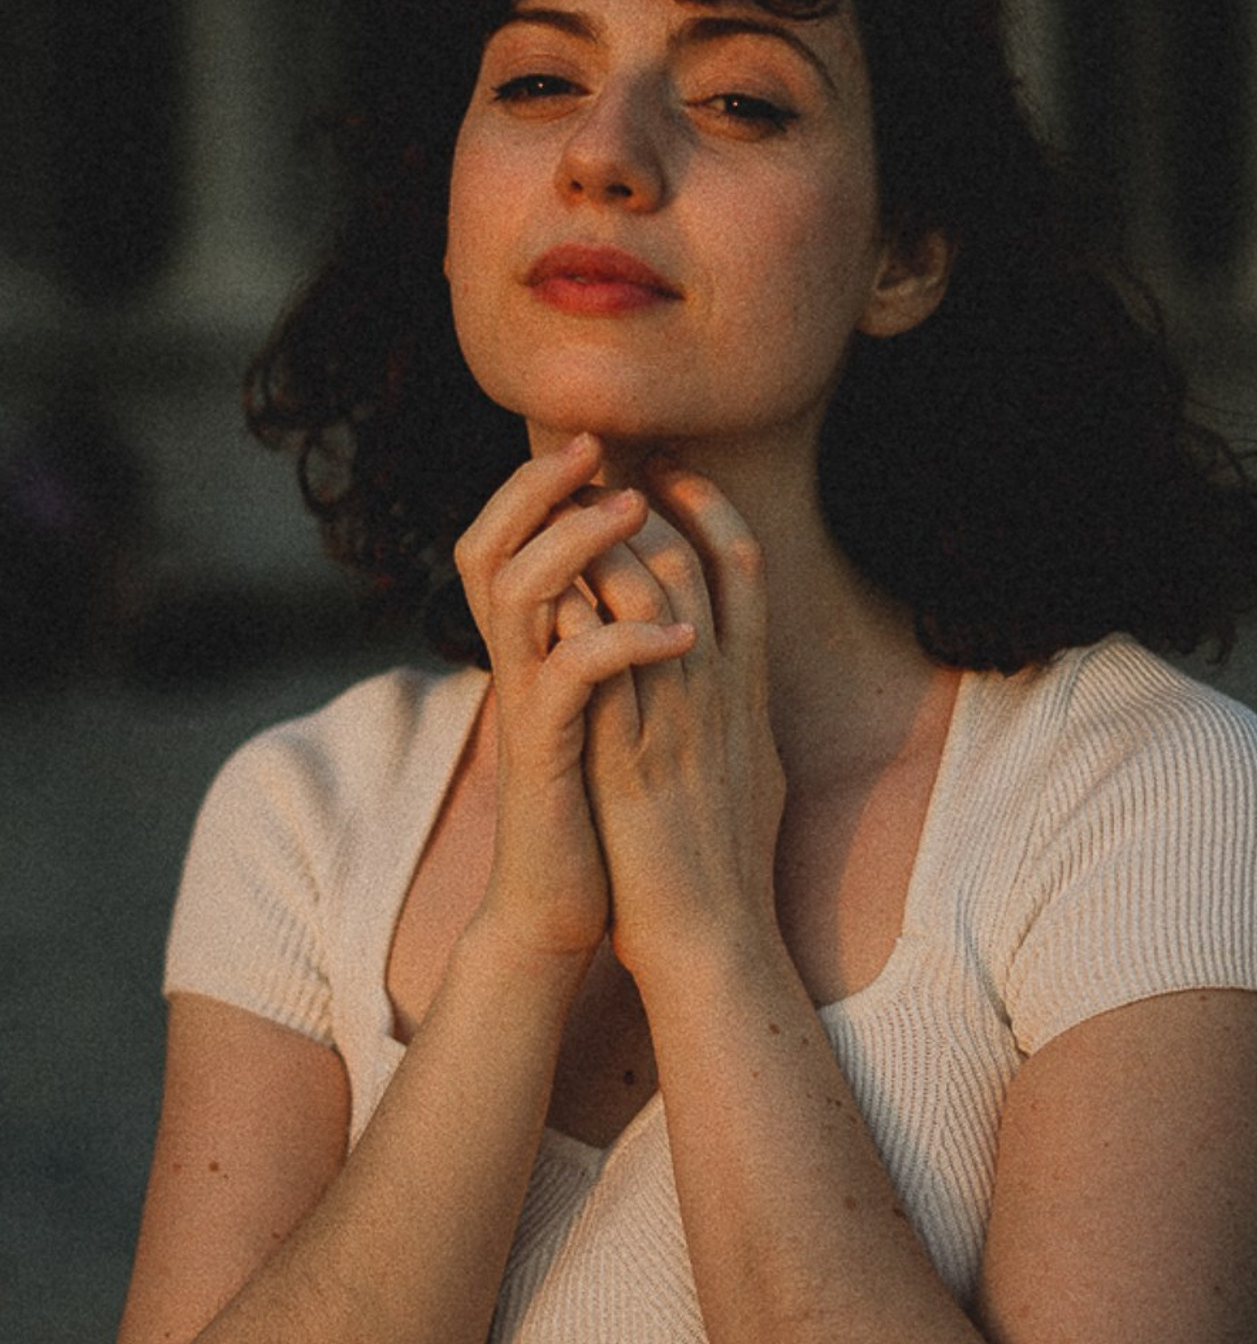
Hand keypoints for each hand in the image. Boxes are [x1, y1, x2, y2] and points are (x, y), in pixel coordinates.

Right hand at [454, 435, 694, 963]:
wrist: (563, 900)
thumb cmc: (596, 805)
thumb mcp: (605, 704)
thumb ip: (606, 638)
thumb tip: (649, 576)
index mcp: (531, 647)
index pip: (506, 538)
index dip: (539, 486)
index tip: (599, 443)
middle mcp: (514, 666)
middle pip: (488, 545)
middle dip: (540, 489)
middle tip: (597, 450)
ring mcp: (526, 708)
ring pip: (520, 595)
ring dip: (580, 546)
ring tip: (635, 513)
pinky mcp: (548, 755)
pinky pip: (573, 679)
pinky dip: (622, 645)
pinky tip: (680, 638)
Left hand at [576, 460, 786, 986]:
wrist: (715, 941)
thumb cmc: (732, 868)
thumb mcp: (759, 773)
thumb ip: (745, 716)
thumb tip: (736, 681)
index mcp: (751, 689)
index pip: (742, 565)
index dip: (706, 505)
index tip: (667, 471)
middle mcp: (719, 689)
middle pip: (685, 558)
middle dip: (634, 502)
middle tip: (591, 470)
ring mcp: (674, 717)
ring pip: (640, 590)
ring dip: (590, 541)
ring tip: (551, 517)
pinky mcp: (625, 754)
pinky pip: (595, 656)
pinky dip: (567, 610)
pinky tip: (532, 585)